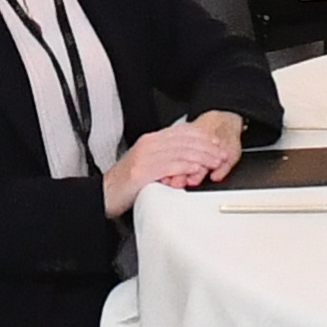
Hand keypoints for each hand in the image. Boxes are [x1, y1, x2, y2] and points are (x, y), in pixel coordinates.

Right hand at [103, 110, 245, 214]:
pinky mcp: (143, 171)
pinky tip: (197, 170)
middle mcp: (149, 144)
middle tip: (222, 154)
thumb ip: (165, 158)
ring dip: (202, 157)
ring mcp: (145, 156)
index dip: (202, 136)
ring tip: (215, 163)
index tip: (216, 142)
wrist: (104, 195)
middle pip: (184, 140)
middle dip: (207, 147)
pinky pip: (170, 166)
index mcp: (150, 140)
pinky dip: (186, 167)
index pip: (181, 132)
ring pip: (181, 151)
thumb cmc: (126, 184)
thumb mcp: (147, 164)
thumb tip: (187, 159)